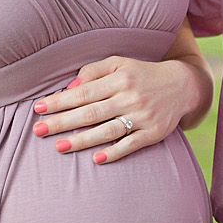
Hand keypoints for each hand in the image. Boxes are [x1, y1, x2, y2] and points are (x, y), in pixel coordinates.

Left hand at [31, 57, 202, 163]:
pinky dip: (114, 153)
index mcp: (119, 79)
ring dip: (82, 140)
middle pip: (91, 112)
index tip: (38, 108)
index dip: (60, 101)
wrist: (183, 85)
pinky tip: (96, 159)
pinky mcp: (154, 133)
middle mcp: (130, 97)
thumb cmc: (141, 74)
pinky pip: (131, 144)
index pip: (83, 92)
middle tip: (38, 130)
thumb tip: (70, 87)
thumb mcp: (119, 63)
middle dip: (62, 122)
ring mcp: (142, 116)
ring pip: (108, 130)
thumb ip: (93, 71)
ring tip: (59, 147)